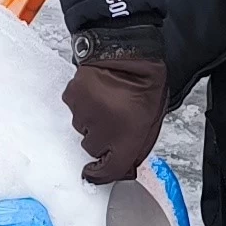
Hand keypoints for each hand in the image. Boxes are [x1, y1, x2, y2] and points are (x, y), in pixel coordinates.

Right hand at [61, 52, 164, 183]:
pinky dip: (83, 105)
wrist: (128, 50)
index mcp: (128, 136)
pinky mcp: (72, 97)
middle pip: (92, 148)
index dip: (101, 175)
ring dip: (92, 120)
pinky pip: (74, 110)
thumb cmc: (145, 82)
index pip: (109, 169)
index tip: (94, 174)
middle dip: (101, 139)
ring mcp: (85, 112)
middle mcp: (103, 128)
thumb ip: (138, 147)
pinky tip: (97, 93)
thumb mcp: (152, 120)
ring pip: (82, 129)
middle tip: (114, 120)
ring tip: (107, 102)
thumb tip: (124, 167)